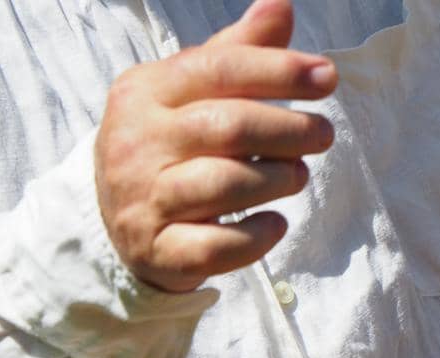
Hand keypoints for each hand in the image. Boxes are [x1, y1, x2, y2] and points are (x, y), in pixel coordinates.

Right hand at [94, 0, 336, 293]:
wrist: (112, 222)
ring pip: (224, 186)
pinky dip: (257, 237)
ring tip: (298, 176)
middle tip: (322, 134)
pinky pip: (217, 247)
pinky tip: (276, 223)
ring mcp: (143, 202)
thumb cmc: (168, 145)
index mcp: (144, 91)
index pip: (218, 69)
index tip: (327, 77)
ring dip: (276, 180)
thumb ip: (235, 52)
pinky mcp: (158, 252)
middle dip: (287, 129)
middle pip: (227, 127)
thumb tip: (280, 5)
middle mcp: (136, 144)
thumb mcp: (190, 92)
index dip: (278, 70)